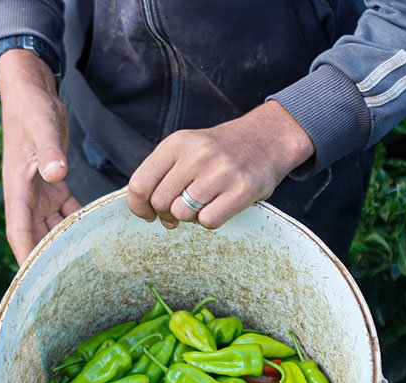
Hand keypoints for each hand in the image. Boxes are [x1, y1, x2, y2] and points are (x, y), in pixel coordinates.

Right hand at [0, 50, 81, 263]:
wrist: (31, 90)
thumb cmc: (31, 109)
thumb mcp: (41, 128)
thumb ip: (49, 152)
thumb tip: (56, 173)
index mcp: (17, 189)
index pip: (19, 231)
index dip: (27, 256)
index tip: (36, 280)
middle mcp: (26, 196)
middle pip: (36, 235)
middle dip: (48, 259)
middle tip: (68, 284)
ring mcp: (39, 190)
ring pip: (51, 226)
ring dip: (65, 243)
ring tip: (85, 266)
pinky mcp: (53, 182)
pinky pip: (65, 210)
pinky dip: (77, 222)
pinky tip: (96, 233)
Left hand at [127, 101, 313, 229]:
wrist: (266, 138)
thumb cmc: (219, 151)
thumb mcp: (186, 148)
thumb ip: (161, 173)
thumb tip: (143, 209)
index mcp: (177, 143)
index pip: (140, 184)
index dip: (139, 206)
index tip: (147, 213)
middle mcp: (197, 154)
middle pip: (160, 203)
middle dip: (165, 214)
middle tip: (178, 211)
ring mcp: (220, 172)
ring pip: (182, 214)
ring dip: (189, 217)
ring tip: (201, 205)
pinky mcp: (242, 189)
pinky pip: (208, 221)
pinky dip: (209, 221)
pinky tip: (217, 207)